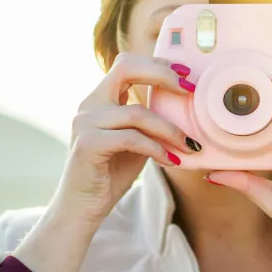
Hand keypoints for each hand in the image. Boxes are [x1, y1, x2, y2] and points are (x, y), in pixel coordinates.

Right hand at [55, 53, 196, 223]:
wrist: (82, 207)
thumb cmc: (111, 173)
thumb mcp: (136, 140)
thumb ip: (149, 120)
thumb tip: (186, 105)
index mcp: (101, 99)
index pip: (127, 64)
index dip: (158, 64)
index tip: (186, 75)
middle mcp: (90, 104)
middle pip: (126, 68)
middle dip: (162, 75)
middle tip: (189, 91)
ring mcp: (85, 122)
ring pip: (137, 113)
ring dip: (169, 129)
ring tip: (188, 145)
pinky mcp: (88, 144)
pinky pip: (132, 138)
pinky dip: (156, 148)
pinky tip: (171, 161)